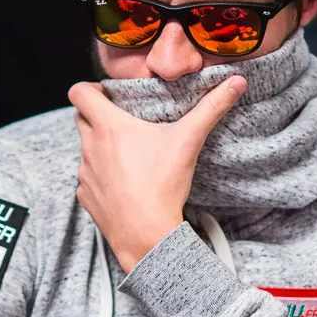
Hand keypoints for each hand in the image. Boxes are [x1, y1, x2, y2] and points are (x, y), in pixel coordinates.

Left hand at [69, 76, 246, 273]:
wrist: (146, 235)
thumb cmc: (163, 186)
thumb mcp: (188, 141)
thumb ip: (212, 108)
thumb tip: (237, 81)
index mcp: (109, 127)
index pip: (79, 92)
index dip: (89, 87)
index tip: (107, 94)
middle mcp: (90, 147)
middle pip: (80, 118)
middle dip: (96, 115)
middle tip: (122, 122)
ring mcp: (85, 174)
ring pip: (86, 150)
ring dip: (101, 148)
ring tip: (128, 157)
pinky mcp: (86, 197)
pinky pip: (89, 179)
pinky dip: (102, 177)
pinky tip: (124, 185)